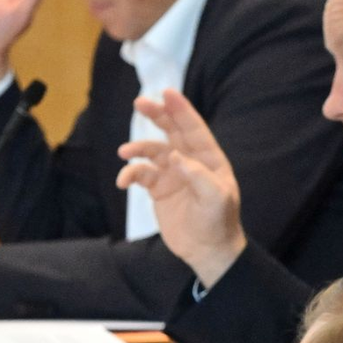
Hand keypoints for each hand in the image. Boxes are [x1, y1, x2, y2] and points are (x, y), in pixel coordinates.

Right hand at [116, 88, 246, 288]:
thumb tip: (175, 156)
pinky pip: (141, 174)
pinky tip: (124, 180)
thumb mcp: (216, 198)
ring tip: (125, 152)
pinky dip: (130, 174)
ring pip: (152, 152)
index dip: (181, 110)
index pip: (194, 129)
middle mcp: (191, 162)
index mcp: (210, 160)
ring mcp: (174, 175)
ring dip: (138, 148)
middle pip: (172, 132)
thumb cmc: (218, 222)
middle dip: (157, 115)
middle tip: (141, 102)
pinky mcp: (159, 190)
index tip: (167, 92)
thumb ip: (198, 175)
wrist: (208, 250)